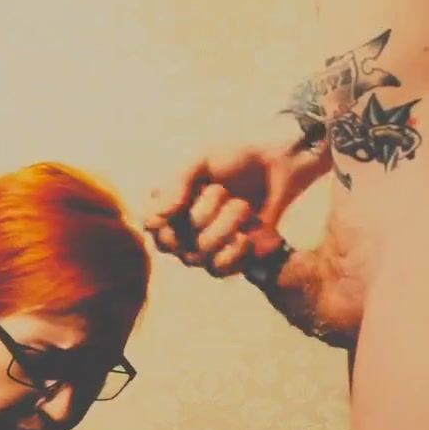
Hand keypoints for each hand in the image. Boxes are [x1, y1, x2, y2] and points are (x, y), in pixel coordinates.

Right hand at [144, 137, 327, 275]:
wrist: (278, 168)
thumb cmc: (237, 159)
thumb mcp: (201, 161)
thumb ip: (175, 185)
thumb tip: (154, 219)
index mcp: (169, 205)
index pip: (150, 226)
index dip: (163, 220)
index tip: (187, 198)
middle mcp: (181, 229)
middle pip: (172, 243)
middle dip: (202, 215)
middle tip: (222, 190)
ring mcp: (204, 247)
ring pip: (198, 256)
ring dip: (225, 227)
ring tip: (243, 206)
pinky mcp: (229, 260)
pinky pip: (219, 270)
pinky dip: (235, 252)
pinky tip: (247, 235)